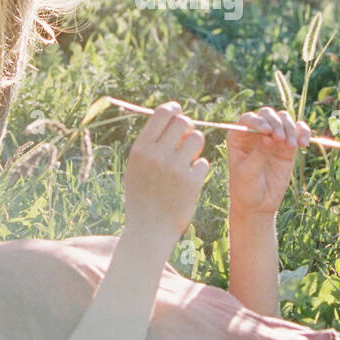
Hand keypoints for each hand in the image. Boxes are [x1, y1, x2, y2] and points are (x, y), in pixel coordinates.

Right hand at [121, 102, 208, 248]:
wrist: (149, 230)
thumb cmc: (143, 196)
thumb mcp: (136, 167)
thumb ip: (149, 143)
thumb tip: (169, 115)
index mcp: (141, 149)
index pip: (161, 114)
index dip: (173, 109)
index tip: (178, 112)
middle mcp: (157, 156)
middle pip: (183, 122)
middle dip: (187, 128)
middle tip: (185, 140)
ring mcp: (175, 169)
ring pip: (197, 138)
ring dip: (196, 147)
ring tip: (189, 160)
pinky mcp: (191, 183)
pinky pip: (203, 163)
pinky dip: (199, 170)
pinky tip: (190, 181)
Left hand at [227, 107, 309, 218]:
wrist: (258, 205)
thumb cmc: (245, 188)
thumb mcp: (247, 173)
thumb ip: (258, 155)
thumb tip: (268, 138)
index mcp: (239, 136)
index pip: (248, 119)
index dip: (259, 121)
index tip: (267, 131)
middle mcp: (256, 133)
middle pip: (268, 114)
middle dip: (276, 122)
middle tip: (280, 139)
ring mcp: (273, 138)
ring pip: (284, 119)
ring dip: (290, 128)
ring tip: (291, 146)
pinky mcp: (287, 146)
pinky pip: (298, 131)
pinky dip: (303, 132)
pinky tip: (303, 144)